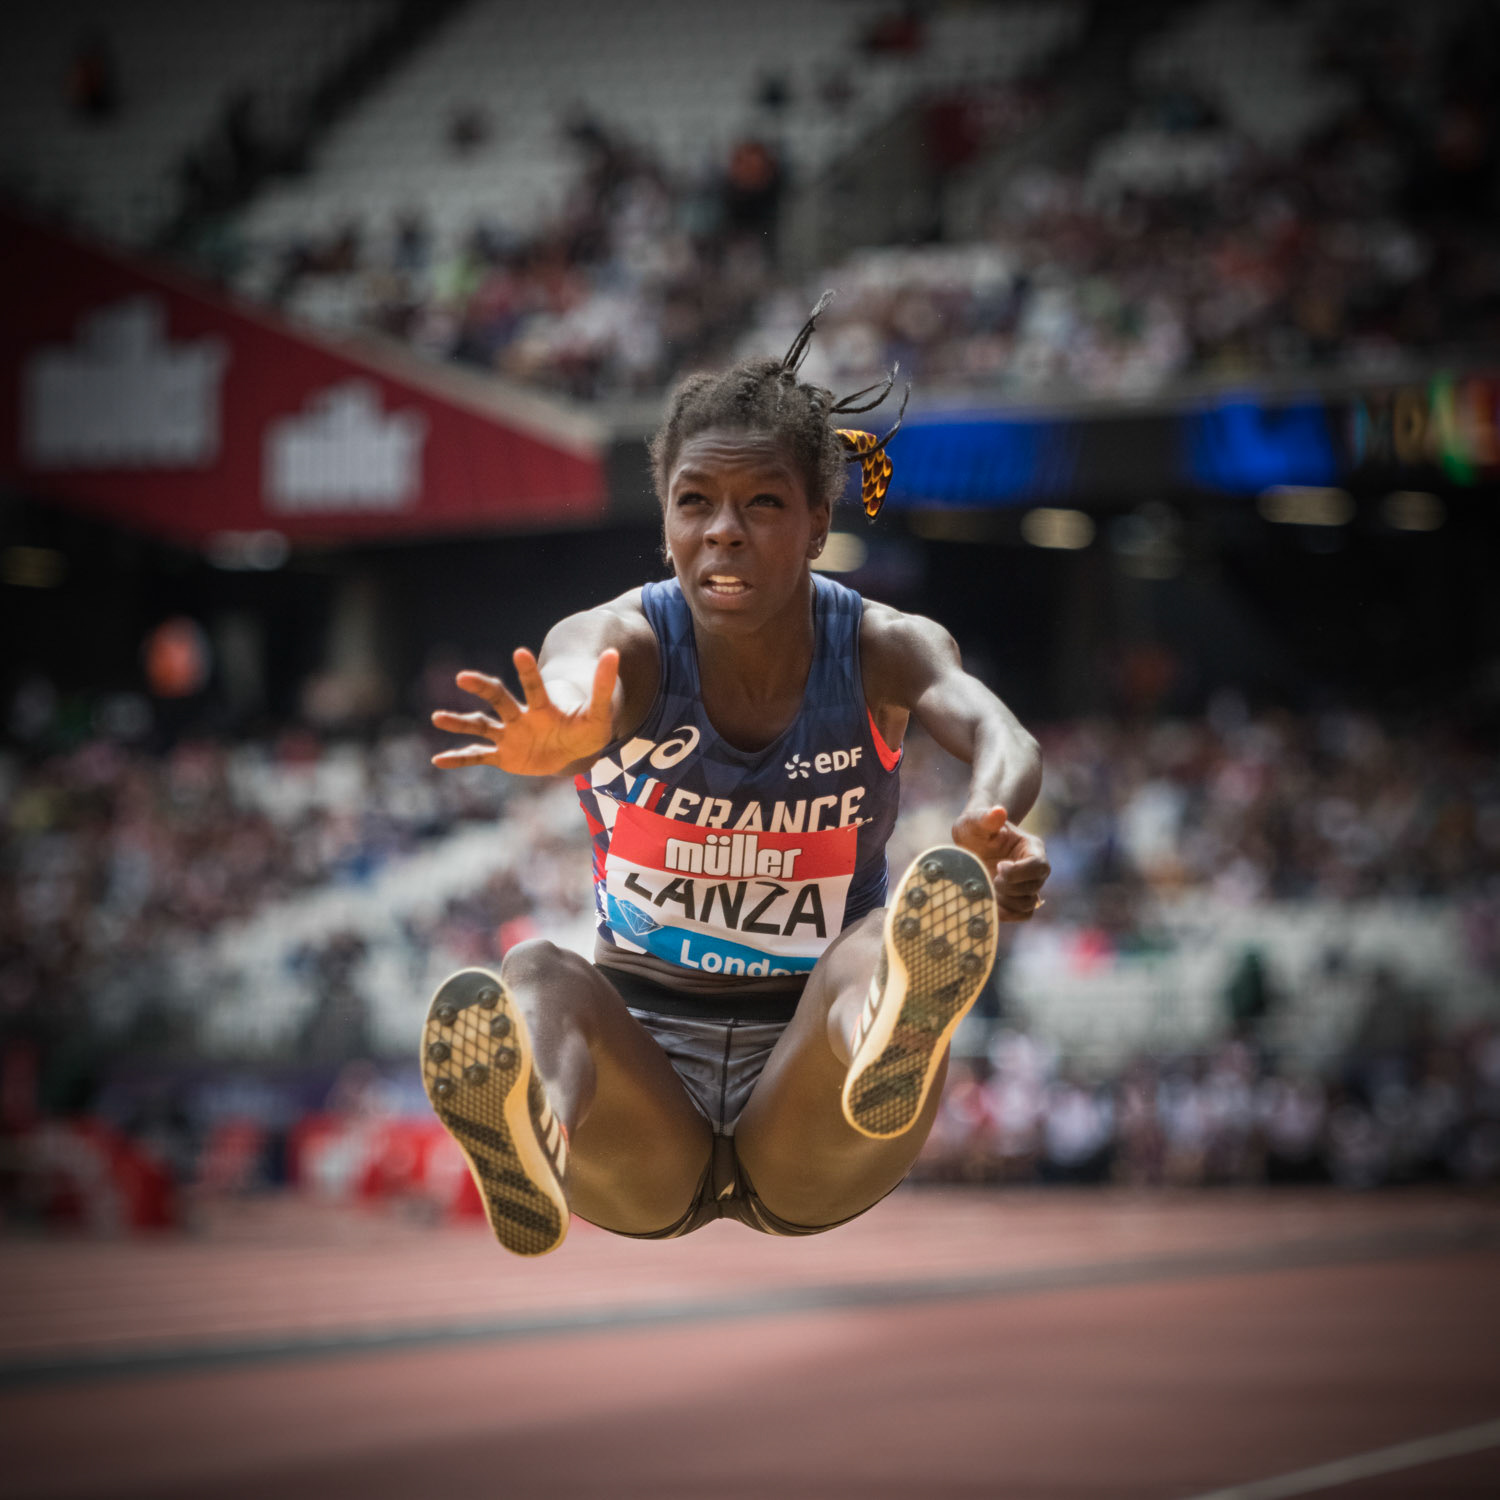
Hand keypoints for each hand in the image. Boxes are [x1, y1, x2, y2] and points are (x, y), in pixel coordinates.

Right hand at [430, 648, 618, 776]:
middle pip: (500, 700)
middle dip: (483, 689)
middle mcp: (522, 717)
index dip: (529, 672)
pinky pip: (479, 757)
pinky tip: (438, 761)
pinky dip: (460, 759)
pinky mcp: (504, 756)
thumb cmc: (587, 728)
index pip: (535, 687)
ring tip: (437, 717)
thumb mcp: (600, 712)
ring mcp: (510, 736)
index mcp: (544, 707)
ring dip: (460, 723)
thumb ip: (604, 686)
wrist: (574, 750)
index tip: (520, 651)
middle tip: (463, 676)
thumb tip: (613, 653)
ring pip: (482, 726)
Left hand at [951, 805, 1049, 922]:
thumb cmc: (976, 828)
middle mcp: (1034, 868)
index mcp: (1030, 847)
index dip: (1019, 871)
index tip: (999, 866)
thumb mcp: (976, 821)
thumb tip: (998, 811)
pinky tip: (989, 904)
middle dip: (1010, 886)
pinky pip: (1022, 914)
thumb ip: (986, 818)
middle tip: (990, 877)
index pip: (1038, 864)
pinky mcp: (1016, 899)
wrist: (971, 842)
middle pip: (1034, 886)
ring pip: (1029, 904)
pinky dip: (1007, 914)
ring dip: (1007, 902)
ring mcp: (1027, 885)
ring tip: (989, 889)